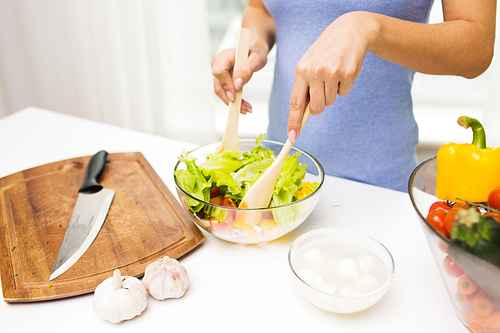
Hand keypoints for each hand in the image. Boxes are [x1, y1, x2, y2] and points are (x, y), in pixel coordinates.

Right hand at [211, 46, 267, 113]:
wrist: (254, 54)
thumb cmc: (255, 54)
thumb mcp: (256, 60)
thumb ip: (247, 70)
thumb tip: (237, 84)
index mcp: (225, 55)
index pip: (219, 71)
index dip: (226, 84)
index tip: (235, 95)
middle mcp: (218, 62)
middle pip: (218, 84)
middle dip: (230, 98)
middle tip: (244, 108)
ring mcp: (218, 70)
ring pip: (220, 90)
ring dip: (232, 102)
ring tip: (246, 109)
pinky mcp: (221, 78)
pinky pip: (224, 91)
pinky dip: (233, 99)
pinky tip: (243, 105)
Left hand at [287, 11, 379, 140]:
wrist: (350, 31)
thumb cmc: (326, 50)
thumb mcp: (309, 64)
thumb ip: (304, 87)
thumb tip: (303, 114)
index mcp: (300, 71)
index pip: (295, 102)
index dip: (293, 122)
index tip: (292, 136)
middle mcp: (314, 72)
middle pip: (316, 108)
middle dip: (320, 105)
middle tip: (323, 88)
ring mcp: (331, 72)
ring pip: (330, 101)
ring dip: (333, 92)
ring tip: (333, 73)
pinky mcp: (347, 73)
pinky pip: (344, 93)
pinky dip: (345, 85)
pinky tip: (344, 70)